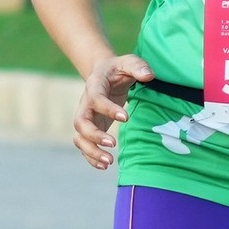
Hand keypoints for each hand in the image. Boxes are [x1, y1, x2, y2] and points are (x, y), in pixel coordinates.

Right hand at [73, 51, 152, 169]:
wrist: (104, 73)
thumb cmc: (119, 69)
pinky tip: (105, 166)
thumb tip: (149, 76)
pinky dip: (91, 157)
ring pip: (79, 137)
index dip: (108, 109)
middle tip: (113, 144)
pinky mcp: (89, 128)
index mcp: (94, 85)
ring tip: (109, 162)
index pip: (96, 99)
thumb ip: (138, 66)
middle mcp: (85, 103)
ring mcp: (85, 117)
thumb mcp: (129, 61)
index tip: (126, 118)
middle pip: (81, 122)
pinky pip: (84, 145)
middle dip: (94, 135)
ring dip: (91, 151)